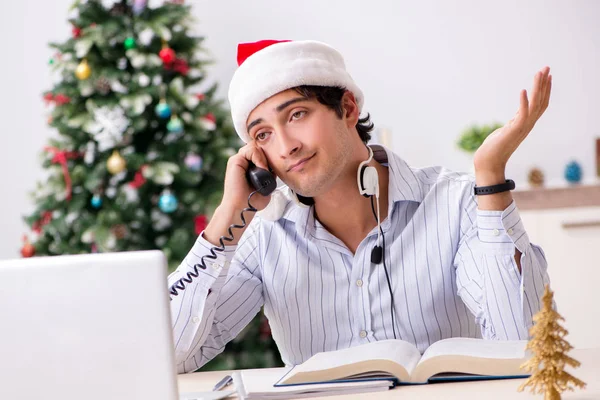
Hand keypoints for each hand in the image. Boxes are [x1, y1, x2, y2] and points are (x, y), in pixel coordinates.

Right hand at [203, 143, 272, 245]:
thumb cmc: (252, 201)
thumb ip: (269, 173)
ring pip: (255, 147)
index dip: (269, 157)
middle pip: (259, 148)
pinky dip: (259, 158)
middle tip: (270, 170)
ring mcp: (238, 160)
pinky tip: (262, 169)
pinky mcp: (235, 161)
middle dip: (267, 156)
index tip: (273, 168)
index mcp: (248, 166)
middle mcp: (243, 162)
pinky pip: (251, 150)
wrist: (242, 208)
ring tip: (265, 171)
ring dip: (264, 158)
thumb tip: (276, 165)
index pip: (261, 152)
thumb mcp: (266, 185)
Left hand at [473, 67, 551, 184]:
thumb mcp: (507, 129)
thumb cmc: (494, 147)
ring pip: (535, 105)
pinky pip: (521, 114)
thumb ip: (514, 121)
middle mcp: (527, 125)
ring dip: (537, 88)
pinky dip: (523, 102)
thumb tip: (517, 115)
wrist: (488, 162)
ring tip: (538, 73)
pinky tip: (522, 90)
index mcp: (526, 123)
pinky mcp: (513, 130)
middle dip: (544, 84)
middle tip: (546, 67)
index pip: (540, 104)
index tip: (546, 75)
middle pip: (541, 101)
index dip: (544, 90)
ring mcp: (522, 128)